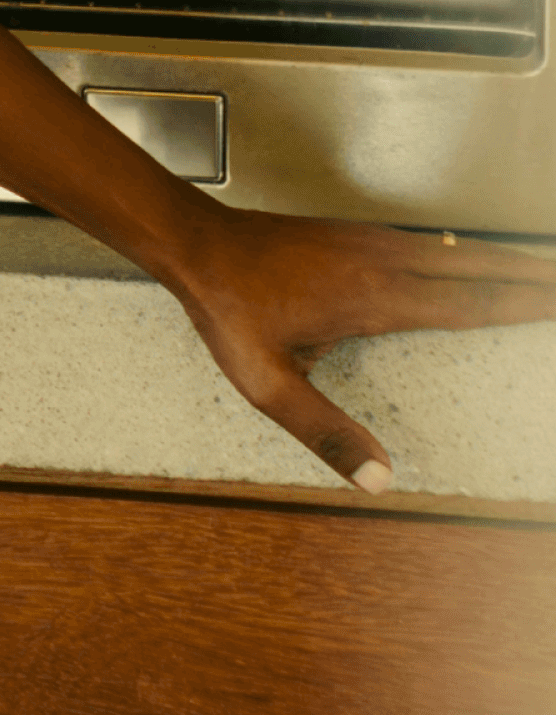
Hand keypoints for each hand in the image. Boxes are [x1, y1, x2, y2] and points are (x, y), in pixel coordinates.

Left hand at [162, 208, 555, 489]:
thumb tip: (378, 478)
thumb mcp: (266, 383)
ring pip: (457, 249)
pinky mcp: (353, 235)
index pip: (472, 303)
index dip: (523, 305)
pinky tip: (469, 258)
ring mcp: (370, 243)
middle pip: (480, 267)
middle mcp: (384, 263)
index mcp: (377, 299)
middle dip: (533, 275)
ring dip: (505, 260)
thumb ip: (323, 431)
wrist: (194, 243)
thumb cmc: (229, 310)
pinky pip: (428, 243)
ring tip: (541, 270)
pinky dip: (466, 251)